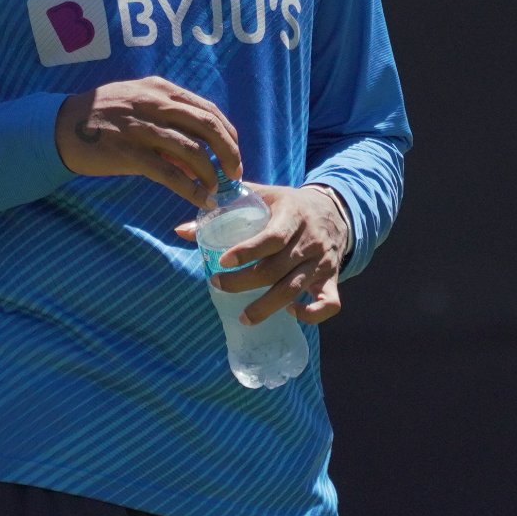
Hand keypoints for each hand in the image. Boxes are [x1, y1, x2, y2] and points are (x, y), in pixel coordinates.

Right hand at [58, 75, 242, 210]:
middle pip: (208, 126)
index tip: (234, 153)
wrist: (60, 125)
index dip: (228, 134)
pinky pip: (169, 173)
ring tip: (217, 189)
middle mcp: (155, 104)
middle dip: (229, 152)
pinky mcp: (129, 152)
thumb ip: (168, 121)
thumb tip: (197, 155)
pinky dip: (190, 189)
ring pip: (192, 150)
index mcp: (160, 90)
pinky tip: (200, 200)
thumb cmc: (102, 117)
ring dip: (211, 173)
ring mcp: (142, 128)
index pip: (208, 110)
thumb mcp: (137, 104)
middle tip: (234, 173)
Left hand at [176, 181, 349, 323]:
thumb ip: (225, 209)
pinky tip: (290, 313)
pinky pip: (329, 303)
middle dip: (243, 282)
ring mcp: (322, 262)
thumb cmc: (288, 205)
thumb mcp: (263, 197)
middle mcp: (310, 240)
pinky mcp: (331, 278)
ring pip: (295, 289)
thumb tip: (182, 231)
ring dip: (267, 307)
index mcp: (292, 215)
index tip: (222, 261)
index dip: (247, 251)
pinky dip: (312, 314)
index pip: (272, 237)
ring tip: (243, 318)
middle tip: (217, 285)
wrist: (334, 210)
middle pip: (276, 269)